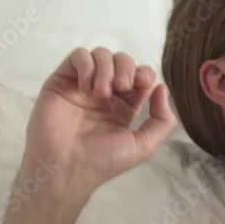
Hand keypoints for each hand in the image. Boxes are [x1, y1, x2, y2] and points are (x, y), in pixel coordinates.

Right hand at [22, 47, 177, 197]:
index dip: (144, 74)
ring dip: (107, 68)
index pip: (139, 76)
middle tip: (122, 87)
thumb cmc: (104, 161)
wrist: (67, 168)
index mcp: (125, 106)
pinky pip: (77, 56)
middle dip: (127, 68)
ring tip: (102, 92)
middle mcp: (104, 94)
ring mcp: (82, 86)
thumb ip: (162, 119)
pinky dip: (87, 65)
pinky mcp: (62, 82)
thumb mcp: (145, 145)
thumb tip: (162, 88)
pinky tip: (87, 87)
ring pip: (101, 55)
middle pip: (122, 61)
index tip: (141, 85)